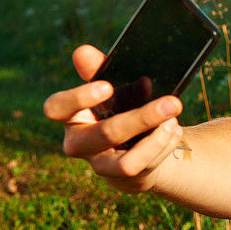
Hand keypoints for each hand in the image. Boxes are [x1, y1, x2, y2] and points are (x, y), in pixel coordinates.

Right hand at [43, 44, 184, 193]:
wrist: (136, 143)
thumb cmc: (120, 106)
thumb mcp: (114, 88)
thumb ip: (99, 70)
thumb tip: (82, 52)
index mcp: (70, 115)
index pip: (56, 108)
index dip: (79, 98)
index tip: (107, 85)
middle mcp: (79, 143)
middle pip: (105, 134)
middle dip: (143, 118)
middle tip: (172, 102)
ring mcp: (100, 164)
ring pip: (127, 161)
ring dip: (158, 139)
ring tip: (174, 120)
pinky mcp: (122, 177)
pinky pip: (143, 167)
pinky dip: (163, 147)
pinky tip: (174, 131)